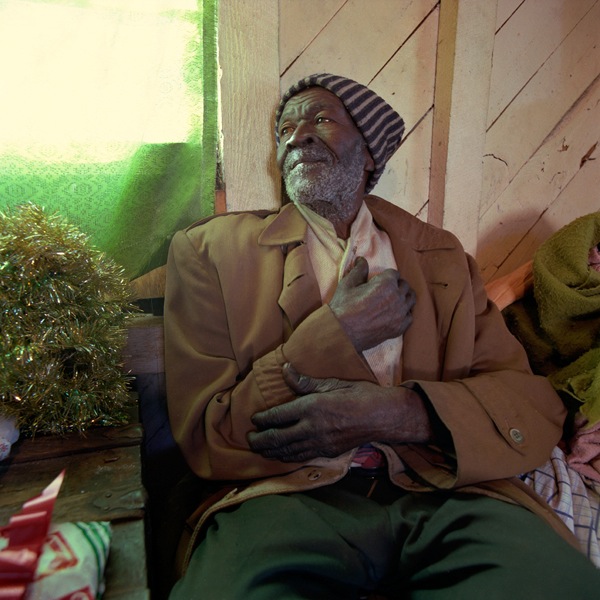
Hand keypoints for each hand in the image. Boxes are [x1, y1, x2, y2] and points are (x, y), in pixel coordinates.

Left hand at [247, 364, 429, 461]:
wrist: (382, 417)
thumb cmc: (358, 394)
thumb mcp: (331, 383)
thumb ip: (304, 381)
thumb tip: (284, 368)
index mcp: (311, 407)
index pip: (278, 416)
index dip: (262, 420)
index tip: (254, 419)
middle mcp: (311, 428)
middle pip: (277, 438)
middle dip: (260, 439)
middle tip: (249, 438)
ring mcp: (319, 443)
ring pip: (286, 451)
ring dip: (269, 451)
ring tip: (258, 448)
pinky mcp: (327, 452)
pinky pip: (300, 457)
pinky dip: (286, 457)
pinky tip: (279, 455)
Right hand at [329, 257, 415, 351]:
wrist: (342, 333)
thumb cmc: (343, 307)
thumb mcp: (348, 284)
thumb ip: (359, 270)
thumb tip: (362, 260)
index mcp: (386, 283)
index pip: (394, 273)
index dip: (386, 276)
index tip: (380, 281)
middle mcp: (397, 296)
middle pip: (404, 285)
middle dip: (396, 285)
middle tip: (386, 290)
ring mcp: (400, 313)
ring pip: (411, 299)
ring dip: (404, 296)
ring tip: (394, 299)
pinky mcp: (400, 327)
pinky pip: (409, 316)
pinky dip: (404, 313)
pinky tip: (395, 313)